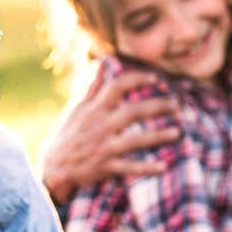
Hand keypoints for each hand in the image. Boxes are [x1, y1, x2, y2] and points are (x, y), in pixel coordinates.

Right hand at [41, 69, 179, 203]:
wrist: (54, 167)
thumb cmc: (69, 135)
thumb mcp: (78, 109)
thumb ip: (94, 87)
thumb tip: (102, 63)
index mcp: (94, 109)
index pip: (118, 86)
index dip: (139, 79)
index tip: (156, 78)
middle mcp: (100, 126)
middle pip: (133, 112)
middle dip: (158, 107)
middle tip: (176, 106)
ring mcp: (104, 147)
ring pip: (136, 140)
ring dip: (158, 136)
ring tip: (177, 133)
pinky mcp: (106, 167)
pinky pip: (130, 168)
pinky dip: (147, 168)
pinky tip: (163, 167)